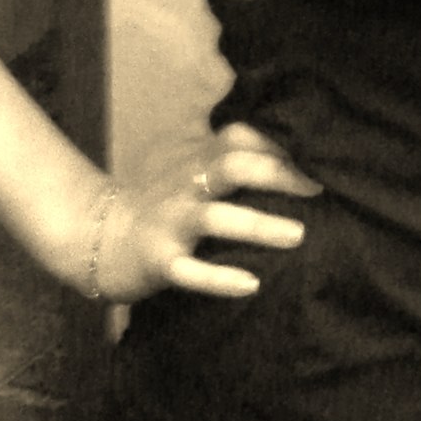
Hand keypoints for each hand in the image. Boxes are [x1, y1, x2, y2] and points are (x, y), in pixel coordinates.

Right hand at [89, 123, 322, 302]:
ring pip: (215, 218)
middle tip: (317, 189)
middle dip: (276, 174)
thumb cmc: (164, 205)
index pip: (238, 136)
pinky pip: (190, 271)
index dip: (277, 141)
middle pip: (231, 167)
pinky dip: (220, 278)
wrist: (103, 237)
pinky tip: (252, 284)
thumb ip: (230, 159)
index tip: (318, 154)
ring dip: (258, 225)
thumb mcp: (193, 172)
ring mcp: (171, 222)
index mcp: (197, 161)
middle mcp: (186, 185)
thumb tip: (296, 158)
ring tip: (298, 235)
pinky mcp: (159, 260)